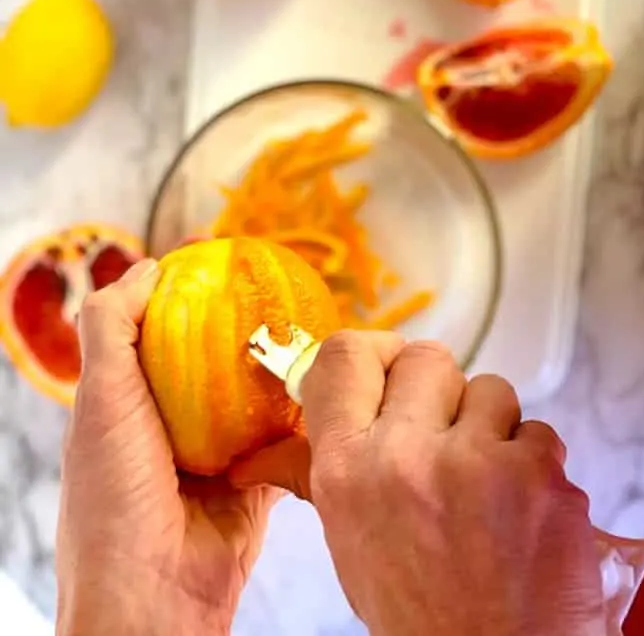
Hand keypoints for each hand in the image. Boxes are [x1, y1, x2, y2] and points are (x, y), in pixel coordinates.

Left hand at [56, 260, 280, 635]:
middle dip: (246, 326)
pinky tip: (326, 387)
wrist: (154, 600)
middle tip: (283, 291)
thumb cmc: (115, 498)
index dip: (189, 292)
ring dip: (280, 370)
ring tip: (314, 331)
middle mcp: (175, 422)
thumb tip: (146, 269)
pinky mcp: (255, 482)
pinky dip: (303, 418)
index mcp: (133, 400)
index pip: (162, 329)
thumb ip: (112, 332)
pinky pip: (285, 439)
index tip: (223, 258)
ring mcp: (217, 453)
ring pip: (254, 396)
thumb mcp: (101, 402)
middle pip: (215, 358)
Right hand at [234, 331, 605, 635]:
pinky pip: (539, 429)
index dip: (374, 352)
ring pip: (490, 387)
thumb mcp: (351, 544)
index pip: (344, 356)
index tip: (389, 368)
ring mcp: (474, 462)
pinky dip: (536, 462)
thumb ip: (315, 478)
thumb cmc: (420, 613)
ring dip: (493, 427)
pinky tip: (524, 509)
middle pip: (427, 358)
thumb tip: (257, 458)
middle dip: (442, 392)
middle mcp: (403, 457)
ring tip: (487, 486)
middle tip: (447, 440)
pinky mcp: (537, 474)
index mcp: (345, 472)